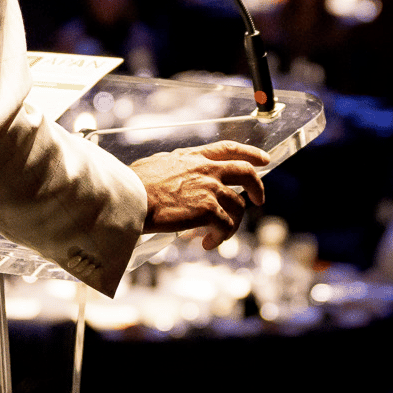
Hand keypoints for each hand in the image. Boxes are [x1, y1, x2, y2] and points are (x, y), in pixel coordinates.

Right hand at [130, 141, 268, 249]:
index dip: (250, 153)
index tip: (263, 159)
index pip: (228, 148)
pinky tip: (206, 243)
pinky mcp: (208, 210)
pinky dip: (219, 238)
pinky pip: (225, 227)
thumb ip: (175, 166)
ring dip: (231, 225)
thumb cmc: (134, 183)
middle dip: (257, 187)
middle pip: (246, 173)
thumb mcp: (158, 164)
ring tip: (216, 236)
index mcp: (194, 157)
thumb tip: (174, 174)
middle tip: (258, 200)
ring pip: (238, 207)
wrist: (129, 196)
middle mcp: (206, 169)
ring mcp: (209, 188)